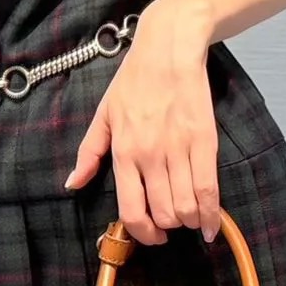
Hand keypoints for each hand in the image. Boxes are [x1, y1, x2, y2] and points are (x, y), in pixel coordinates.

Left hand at [62, 3, 220, 246]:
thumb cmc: (133, 81)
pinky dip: (212, 215)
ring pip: (186, 206)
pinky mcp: (204, 141)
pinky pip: (209, 189)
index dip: (144, 233)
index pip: (131, 211)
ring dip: (190, 220)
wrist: (168, 49)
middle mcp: (149, 155)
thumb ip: (89, 153)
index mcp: (123, 152)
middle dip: (169, 226)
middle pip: (163, 214)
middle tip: (172, 221)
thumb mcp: (103, 115)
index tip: (153, 236)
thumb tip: (72, 184)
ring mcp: (178, 149)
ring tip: (191, 215)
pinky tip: (211, 225)